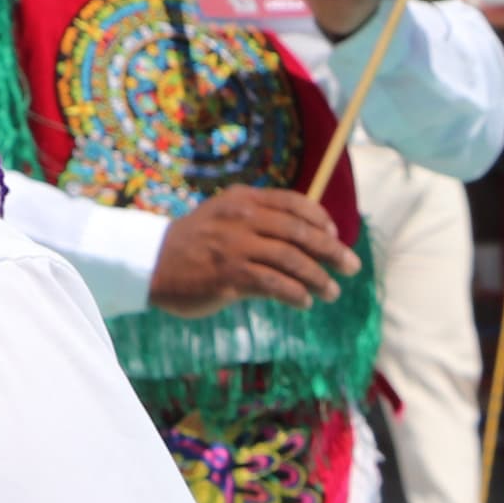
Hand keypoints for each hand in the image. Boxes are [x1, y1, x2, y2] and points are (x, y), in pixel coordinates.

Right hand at [150, 185, 355, 311]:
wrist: (151, 262)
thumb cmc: (194, 242)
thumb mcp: (223, 215)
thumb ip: (257, 217)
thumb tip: (303, 234)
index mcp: (244, 200)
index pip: (293, 203)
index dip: (320, 219)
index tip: (334, 234)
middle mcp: (243, 218)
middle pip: (300, 232)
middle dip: (331, 250)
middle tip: (351, 267)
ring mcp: (236, 247)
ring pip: (292, 260)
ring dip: (319, 278)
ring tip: (331, 292)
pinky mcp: (230, 276)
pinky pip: (274, 284)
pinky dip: (295, 294)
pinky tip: (304, 303)